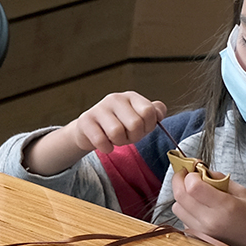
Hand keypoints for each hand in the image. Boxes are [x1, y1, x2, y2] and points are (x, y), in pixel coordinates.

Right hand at [24, 92, 165, 175]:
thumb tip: (160, 112)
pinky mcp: (85, 121)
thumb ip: (153, 113)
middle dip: (133, 137)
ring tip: (115, 139)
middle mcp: (115, 99)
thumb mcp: (138, 117)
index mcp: (131, 97)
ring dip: (119, 142)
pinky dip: (106, 148)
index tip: (141, 129)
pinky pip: (101, 141)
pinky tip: (105, 144)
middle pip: (135, 124)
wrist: (90, 130)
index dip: (148, 126)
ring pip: (117, 132)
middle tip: (127, 136)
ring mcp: (99, 109)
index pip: (149, 111)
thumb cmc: (118, 124)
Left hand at [170, 174, 245, 245]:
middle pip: (179, 195)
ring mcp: (201, 232)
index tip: (195, 170)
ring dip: (181, 196)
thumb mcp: (242, 192)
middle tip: (186, 174)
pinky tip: (199, 208)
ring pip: (177, 207)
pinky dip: (186, 210)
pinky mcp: (197, 238)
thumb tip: (201, 170)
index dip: (190, 175)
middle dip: (179, 180)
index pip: (193, 186)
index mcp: (224, 207)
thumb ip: (220, 178)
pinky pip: (182, 219)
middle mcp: (209, 221)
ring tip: (195, 193)